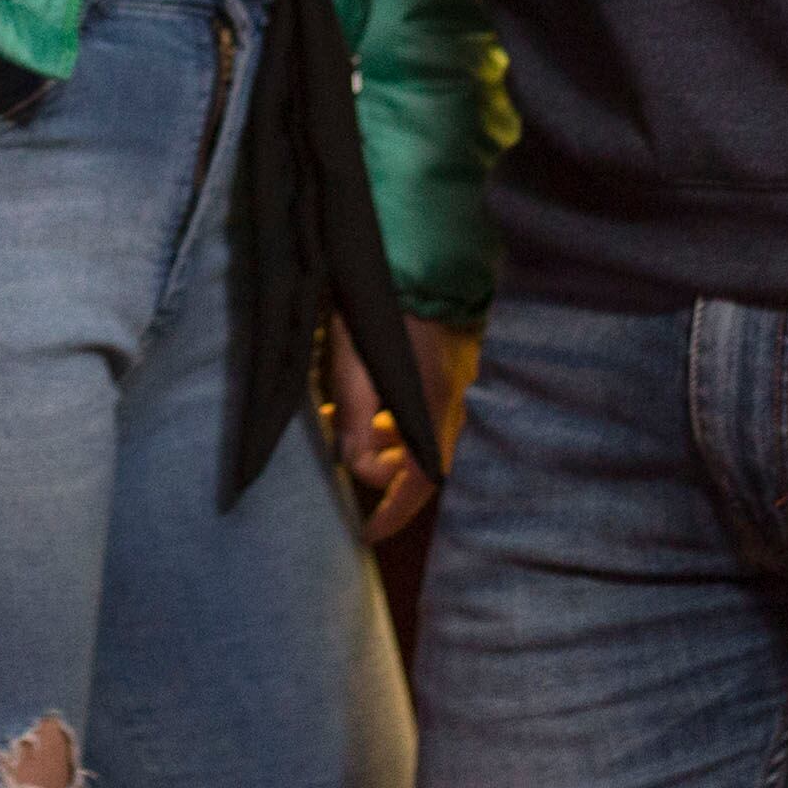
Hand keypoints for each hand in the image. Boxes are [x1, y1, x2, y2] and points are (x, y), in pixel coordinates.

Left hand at [324, 317, 479, 542]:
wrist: (415, 253)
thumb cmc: (384, 304)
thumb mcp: (356, 362)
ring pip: (415, 433)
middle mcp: (449, 403)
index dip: (393, 513)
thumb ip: (356, 416)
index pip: (419, 483)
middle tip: (343, 462)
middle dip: (380, 470)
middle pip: (418, 461)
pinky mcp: (443, 366)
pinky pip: (417, 408)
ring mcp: (450, 383)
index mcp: (432, 408)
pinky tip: (356, 400)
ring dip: (379, 440)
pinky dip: (388, 415)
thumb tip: (353, 464)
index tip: (367, 534)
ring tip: (337, 424)